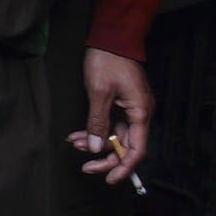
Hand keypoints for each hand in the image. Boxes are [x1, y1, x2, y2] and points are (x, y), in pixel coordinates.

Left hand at [66, 49, 152, 186]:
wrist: (112, 37)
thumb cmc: (109, 61)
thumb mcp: (99, 93)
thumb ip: (98, 122)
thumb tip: (95, 147)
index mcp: (140, 113)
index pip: (136, 150)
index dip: (124, 168)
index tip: (109, 179)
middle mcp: (138, 114)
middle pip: (125, 146)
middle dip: (105, 158)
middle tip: (86, 166)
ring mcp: (129, 109)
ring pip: (114, 137)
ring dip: (95, 143)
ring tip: (75, 143)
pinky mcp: (120, 104)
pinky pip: (109, 125)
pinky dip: (94, 130)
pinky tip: (78, 135)